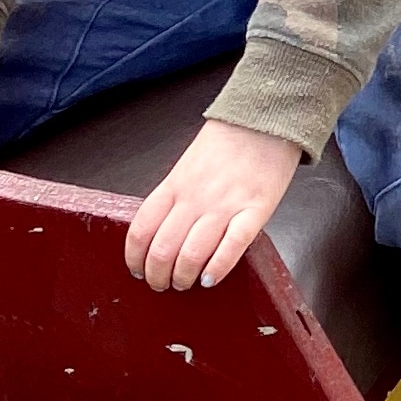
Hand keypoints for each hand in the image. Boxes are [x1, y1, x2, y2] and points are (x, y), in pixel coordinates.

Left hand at [124, 119, 300, 291]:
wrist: (265, 118)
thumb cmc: (228, 140)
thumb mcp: (187, 164)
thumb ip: (174, 195)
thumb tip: (161, 230)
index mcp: (175, 185)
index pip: (141, 231)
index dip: (135, 259)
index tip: (138, 270)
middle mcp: (194, 198)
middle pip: (163, 250)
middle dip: (158, 277)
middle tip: (162, 283)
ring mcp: (224, 205)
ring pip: (191, 256)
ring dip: (184, 278)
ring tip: (186, 282)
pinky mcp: (254, 211)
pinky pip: (231, 248)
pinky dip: (217, 270)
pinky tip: (211, 278)